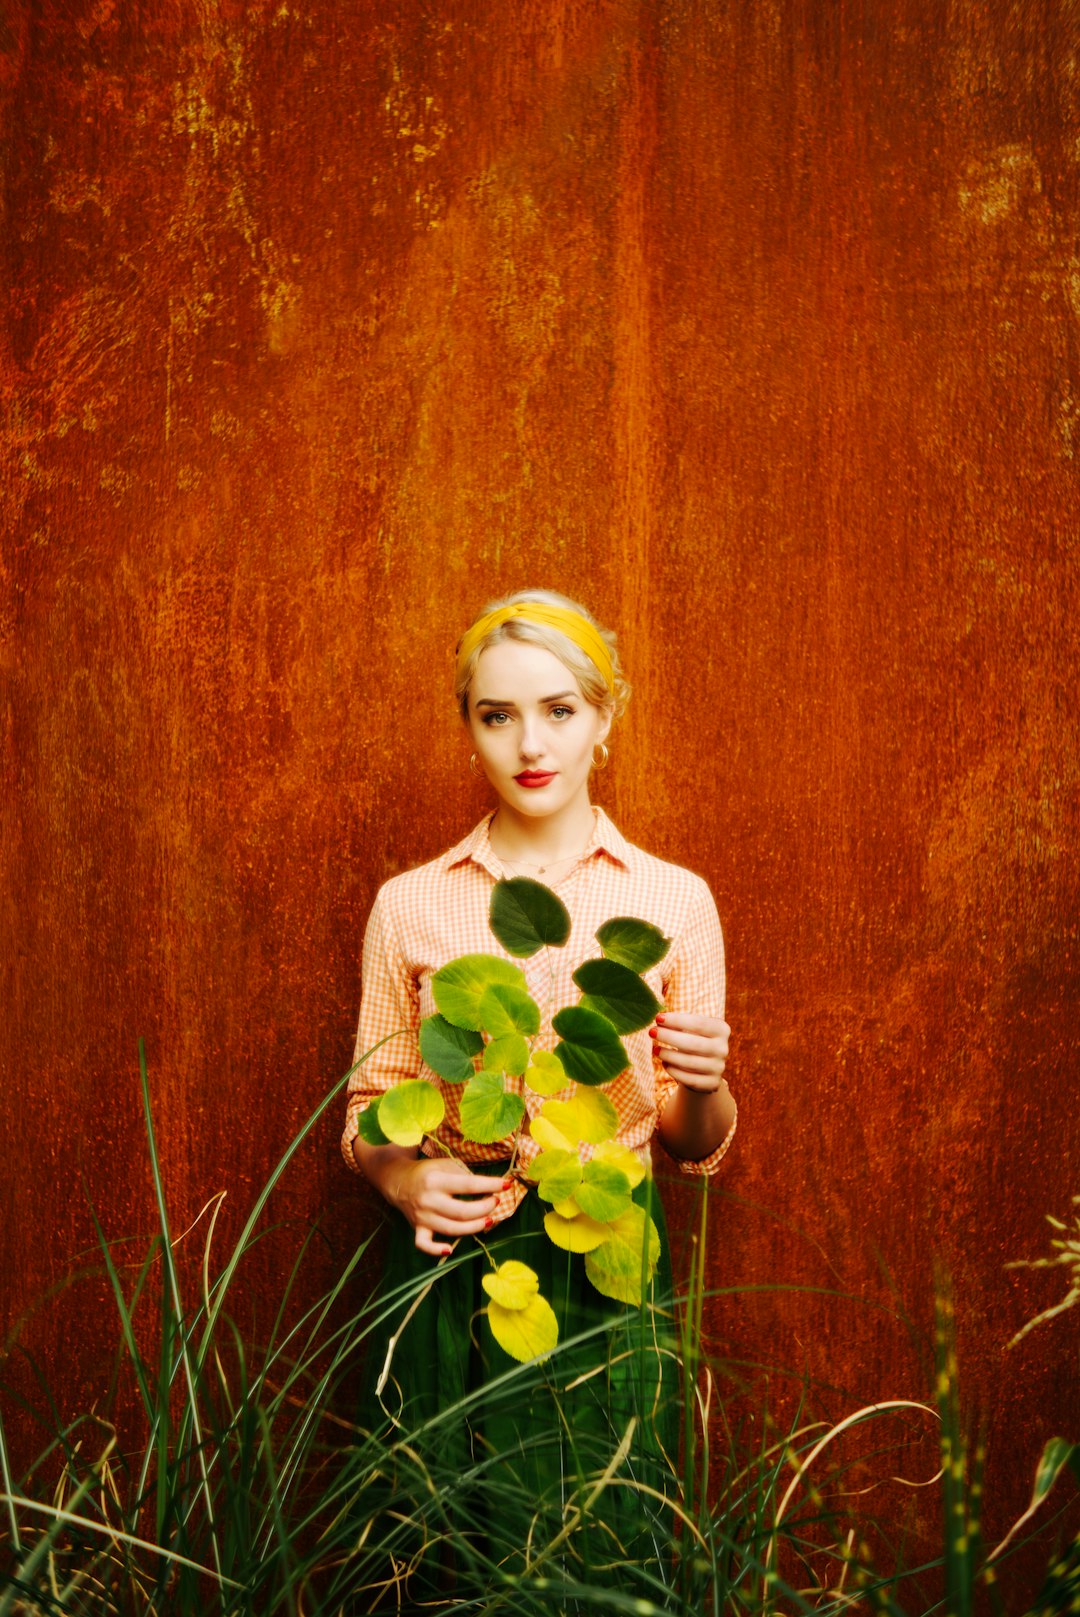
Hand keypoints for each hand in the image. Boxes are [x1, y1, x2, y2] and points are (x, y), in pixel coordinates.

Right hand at [382, 1156, 510, 1256]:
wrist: (400, 1181)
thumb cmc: (429, 1172)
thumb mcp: (447, 1164)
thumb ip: (466, 1175)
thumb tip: (488, 1189)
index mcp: (436, 1180)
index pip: (469, 1185)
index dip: (490, 1185)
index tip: (506, 1185)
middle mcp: (428, 1200)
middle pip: (463, 1212)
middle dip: (485, 1208)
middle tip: (496, 1202)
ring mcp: (422, 1217)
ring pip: (452, 1229)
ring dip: (475, 1227)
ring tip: (489, 1219)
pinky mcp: (417, 1228)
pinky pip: (424, 1244)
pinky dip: (436, 1250)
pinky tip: (450, 1250)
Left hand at [649, 1012, 729, 1092]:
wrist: (703, 1067)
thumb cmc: (693, 1040)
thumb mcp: (690, 1028)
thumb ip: (678, 1023)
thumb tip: (659, 1019)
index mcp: (721, 1029)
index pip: (698, 1023)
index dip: (677, 1020)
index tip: (658, 1018)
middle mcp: (723, 1049)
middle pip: (693, 1043)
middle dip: (669, 1037)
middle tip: (652, 1032)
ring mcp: (718, 1067)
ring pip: (689, 1062)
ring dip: (668, 1055)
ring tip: (655, 1049)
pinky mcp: (711, 1084)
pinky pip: (689, 1079)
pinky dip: (674, 1071)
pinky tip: (664, 1063)